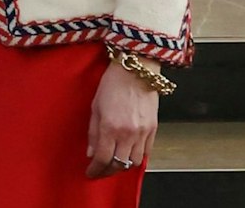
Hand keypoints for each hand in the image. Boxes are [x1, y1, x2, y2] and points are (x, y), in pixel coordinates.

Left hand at [86, 61, 158, 178]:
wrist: (136, 71)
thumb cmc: (112, 85)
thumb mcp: (95, 107)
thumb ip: (93, 133)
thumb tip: (91, 153)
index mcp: (110, 127)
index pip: (103, 158)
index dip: (96, 170)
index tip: (90, 172)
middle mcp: (128, 133)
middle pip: (119, 164)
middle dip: (108, 171)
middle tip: (100, 171)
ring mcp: (143, 133)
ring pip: (135, 162)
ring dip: (123, 166)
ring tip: (114, 164)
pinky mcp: (154, 129)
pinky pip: (147, 152)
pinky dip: (137, 157)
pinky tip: (128, 154)